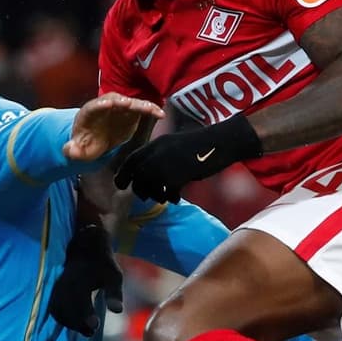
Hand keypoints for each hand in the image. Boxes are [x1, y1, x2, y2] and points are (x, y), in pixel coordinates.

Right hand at [47, 223, 123, 336]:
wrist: (86, 250)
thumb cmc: (103, 266)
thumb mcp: (114, 276)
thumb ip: (115, 293)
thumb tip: (117, 311)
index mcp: (81, 278)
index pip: (80, 299)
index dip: (86, 314)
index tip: (95, 326)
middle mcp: (66, 283)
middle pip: (66, 308)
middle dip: (78, 323)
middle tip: (92, 331)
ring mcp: (58, 288)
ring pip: (58, 310)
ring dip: (70, 323)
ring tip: (86, 329)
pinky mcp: (54, 292)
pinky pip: (54, 309)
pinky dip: (63, 319)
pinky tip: (75, 324)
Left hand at [63, 93, 163, 163]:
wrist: (95, 140)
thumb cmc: (85, 143)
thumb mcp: (77, 149)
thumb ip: (72, 150)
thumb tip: (69, 150)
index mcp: (89, 113)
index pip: (93, 106)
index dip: (100, 104)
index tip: (108, 103)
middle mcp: (104, 106)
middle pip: (113, 100)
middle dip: (122, 101)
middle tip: (130, 104)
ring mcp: (118, 108)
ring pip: (130, 103)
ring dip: (140, 105)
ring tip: (153, 110)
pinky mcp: (130, 113)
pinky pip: (141, 109)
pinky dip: (150, 110)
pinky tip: (160, 114)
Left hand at [113, 114, 262, 202]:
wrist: (219, 142)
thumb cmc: (200, 144)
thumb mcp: (173, 144)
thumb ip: (160, 156)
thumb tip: (149, 174)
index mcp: (155, 144)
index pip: (131, 160)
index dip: (123, 174)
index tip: (122, 184)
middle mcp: (156, 155)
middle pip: (138, 177)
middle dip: (138, 189)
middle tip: (144, 196)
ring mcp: (165, 166)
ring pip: (150, 188)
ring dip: (155, 196)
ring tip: (163, 197)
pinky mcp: (176, 177)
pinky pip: (166, 194)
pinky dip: (170, 198)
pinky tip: (177, 198)